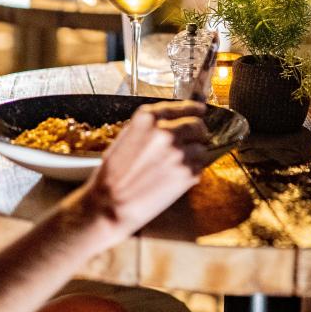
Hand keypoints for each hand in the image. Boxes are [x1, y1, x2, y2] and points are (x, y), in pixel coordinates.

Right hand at [79, 100, 208, 245]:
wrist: (109, 205)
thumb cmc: (114, 172)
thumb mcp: (128, 135)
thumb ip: (153, 124)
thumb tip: (177, 118)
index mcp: (149, 118)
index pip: (184, 106)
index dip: (194, 109)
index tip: (200, 111)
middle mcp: (166, 131)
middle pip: (198, 125)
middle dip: (197, 133)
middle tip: (190, 142)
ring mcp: (179, 152)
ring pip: (201, 148)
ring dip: (193, 155)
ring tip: (174, 166)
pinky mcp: (187, 174)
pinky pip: (199, 167)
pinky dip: (191, 171)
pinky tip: (173, 178)